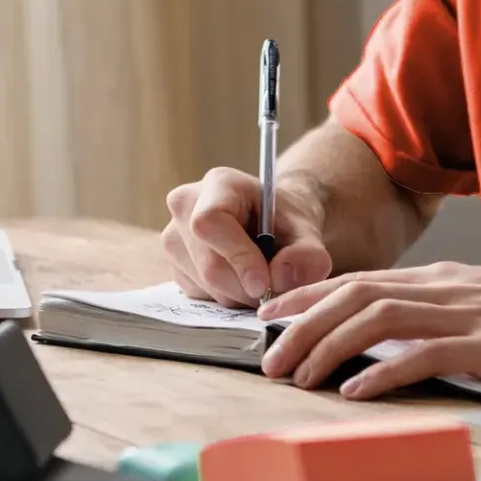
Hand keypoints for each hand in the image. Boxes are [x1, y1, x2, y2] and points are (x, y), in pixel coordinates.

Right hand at [162, 168, 331, 306]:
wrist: (273, 225)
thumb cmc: (287, 222)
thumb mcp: (307, 233)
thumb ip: (306, 255)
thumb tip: (280, 278)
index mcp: (218, 184)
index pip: (210, 223)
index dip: (237, 257)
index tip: (264, 284)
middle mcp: (185, 205)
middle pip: (208, 264)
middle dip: (245, 287)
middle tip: (273, 291)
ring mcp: (173, 236)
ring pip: (203, 284)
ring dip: (238, 295)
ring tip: (260, 279)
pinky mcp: (174, 263)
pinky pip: (198, 294)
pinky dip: (225, 297)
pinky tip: (240, 280)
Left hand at [258, 263, 480, 399]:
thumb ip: (439, 313)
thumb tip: (391, 336)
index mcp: (441, 280)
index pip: (358, 281)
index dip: (307, 297)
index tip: (269, 316)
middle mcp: (444, 289)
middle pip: (354, 296)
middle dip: (302, 325)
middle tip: (267, 357)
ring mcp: (466, 314)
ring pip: (377, 320)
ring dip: (329, 347)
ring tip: (298, 375)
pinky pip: (424, 354)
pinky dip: (383, 371)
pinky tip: (355, 390)